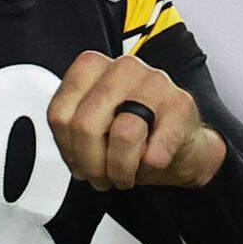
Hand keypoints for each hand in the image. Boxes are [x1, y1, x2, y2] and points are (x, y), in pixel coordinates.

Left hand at [47, 50, 226, 190]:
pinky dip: (148, 170)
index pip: (59, 113)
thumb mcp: (95, 126)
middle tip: (101, 177)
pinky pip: (155, 152)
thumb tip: (74, 157)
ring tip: (124, 175)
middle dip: (91, 164)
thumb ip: (75, 132)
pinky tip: (149, 165)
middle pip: (86, 126)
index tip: (78, 162)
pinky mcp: (181, 104)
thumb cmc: (137, 132)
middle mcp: (122, 67)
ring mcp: (154, 82)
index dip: (66, 149)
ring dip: (120, 170)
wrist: (183, 142)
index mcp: (92, 67)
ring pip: (123, 135)